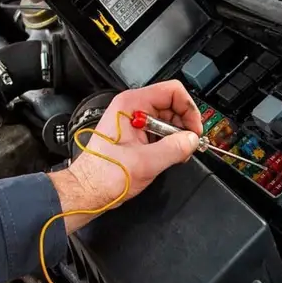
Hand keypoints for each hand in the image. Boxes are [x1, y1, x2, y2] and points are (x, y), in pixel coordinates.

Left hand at [51, 83, 202, 231]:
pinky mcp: (135, 135)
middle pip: (172, 105)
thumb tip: (192, 140)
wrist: (87, 191)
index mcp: (131, 105)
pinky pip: (159, 132)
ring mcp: (133, 122)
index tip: (194, 130)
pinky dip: (169, 143)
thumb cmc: (103, 175)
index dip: (188, 109)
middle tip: (189, 145)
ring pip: (167, 120)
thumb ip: (174, 149)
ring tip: (178, 154)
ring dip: (177, 136)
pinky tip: (169, 157)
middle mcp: (132, 109)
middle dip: (184, 125)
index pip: (172, 91)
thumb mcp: (146, 162)